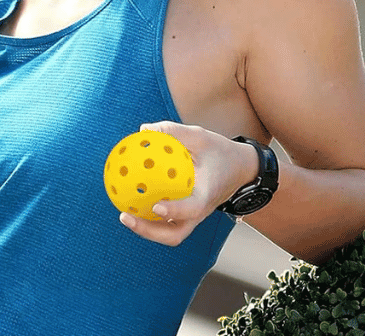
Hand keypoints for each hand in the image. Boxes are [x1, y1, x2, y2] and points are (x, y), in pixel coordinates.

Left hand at [118, 122, 258, 245]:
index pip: (192, 209)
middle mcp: (200, 212)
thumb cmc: (220, 151)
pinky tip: (130, 200)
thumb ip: (173, 132)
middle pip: (174, 234)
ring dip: (146, 228)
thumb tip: (142, 130)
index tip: (156, 206)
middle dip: (149, 231)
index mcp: (207, 196)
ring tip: (123, 213)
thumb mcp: (200, 136)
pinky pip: (166, 220)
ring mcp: (193, 217)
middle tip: (125, 216)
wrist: (241, 168)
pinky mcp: (187, 214)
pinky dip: (149, 215)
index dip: (174, 211)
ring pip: (169, 233)